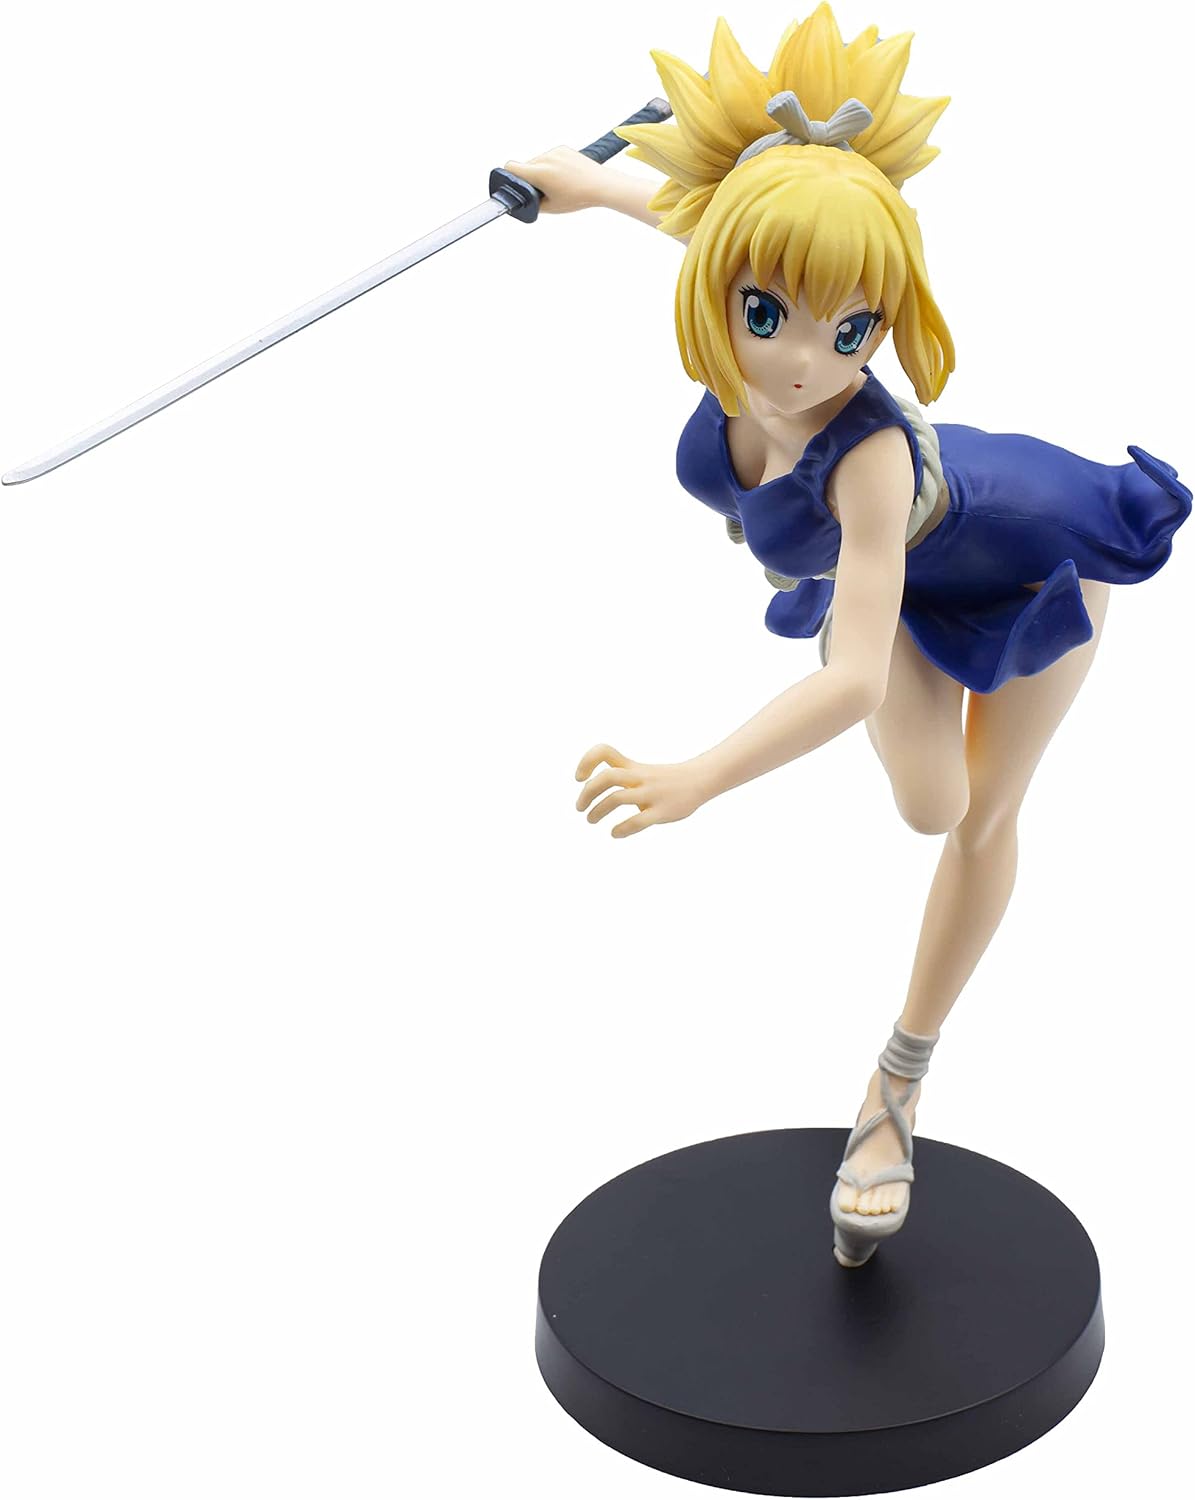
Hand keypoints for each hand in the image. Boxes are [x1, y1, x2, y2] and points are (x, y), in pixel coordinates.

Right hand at [502, 146, 612, 213]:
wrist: (600, 184)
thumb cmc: (578, 197)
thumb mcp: (551, 207)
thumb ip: (532, 203)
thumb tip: (522, 199)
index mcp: (540, 173)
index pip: (511, 167)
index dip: (509, 176)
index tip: (513, 183)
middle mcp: (545, 158)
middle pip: (525, 166)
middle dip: (529, 177)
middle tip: (542, 190)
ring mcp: (554, 151)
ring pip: (537, 161)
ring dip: (540, 171)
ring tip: (555, 183)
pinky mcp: (562, 148)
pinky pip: (549, 156)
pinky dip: (551, 165)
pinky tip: (563, 175)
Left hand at [575, 743, 710, 838]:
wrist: (701, 780)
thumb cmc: (665, 780)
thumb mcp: (642, 771)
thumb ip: (621, 778)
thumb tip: (595, 796)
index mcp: (633, 767)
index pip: (605, 752)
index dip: (586, 762)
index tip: (579, 778)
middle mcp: (640, 777)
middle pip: (607, 777)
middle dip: (587, 793)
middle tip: (579, 807)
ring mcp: (652, 794)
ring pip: (617, 799)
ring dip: (598, 811)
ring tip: (591, 819)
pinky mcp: (663, 811)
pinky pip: (638, 821)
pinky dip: (621, 829)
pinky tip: (615, 833)